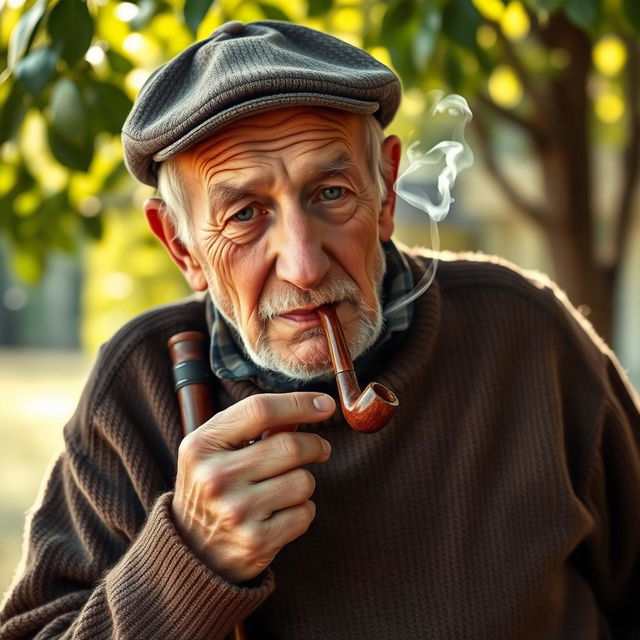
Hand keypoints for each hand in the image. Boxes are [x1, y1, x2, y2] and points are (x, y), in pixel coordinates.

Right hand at [172, 392, 334, 582]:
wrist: (190, 554)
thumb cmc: (211, 488)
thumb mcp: (218, 449)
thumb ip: (258, 424)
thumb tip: (313, 405)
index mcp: (202, 446)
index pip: (259, 410)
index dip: (299, 403)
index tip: (326, 404)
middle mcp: (215, 477)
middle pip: (290, 446)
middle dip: (315, 445)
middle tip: (320, 449)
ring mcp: (235, 512)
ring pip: (303, 481)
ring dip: (303, 481)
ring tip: (284, 488)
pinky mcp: (256, 542)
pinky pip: (305, 513)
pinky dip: (302, 511)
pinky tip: (280, 514)